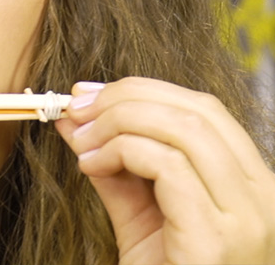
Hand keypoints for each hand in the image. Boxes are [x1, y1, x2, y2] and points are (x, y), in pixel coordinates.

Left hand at [56, 77, 274, 264]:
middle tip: (76, 107)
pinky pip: (168, 165)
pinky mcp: (219, 237)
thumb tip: (72, 114)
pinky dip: (120, 150)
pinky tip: (90, 166)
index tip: (87, 92)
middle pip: (194, 108)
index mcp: (249, 183)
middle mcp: (263, 195)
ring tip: (80, 140)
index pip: (202, 109)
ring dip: (117, 121)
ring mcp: (249, 218)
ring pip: (182, 127)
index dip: (140, 90)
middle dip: (125, 97)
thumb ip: (112, 159)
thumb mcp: (137, 211)